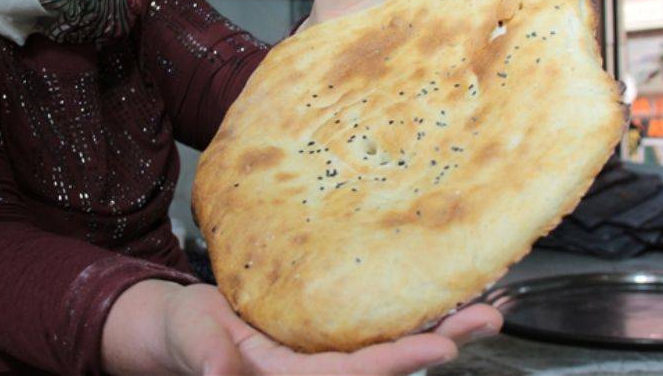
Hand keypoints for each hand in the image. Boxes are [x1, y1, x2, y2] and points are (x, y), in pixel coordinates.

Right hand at [103, 280, 502, 374]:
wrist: (173, 333)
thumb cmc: (179, 336)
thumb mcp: (190, 341)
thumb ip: (208, 360)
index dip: (400, 360)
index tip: (442, 344)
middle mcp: (318, 374)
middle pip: (389, 365)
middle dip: (441, 342)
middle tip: (489, 316)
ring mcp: (325, 358)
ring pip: (390, 348)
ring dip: (438, 328)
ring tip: (482, 304)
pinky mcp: (324, 339)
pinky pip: (374, 330)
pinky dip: (410, 313)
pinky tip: (439, 294)